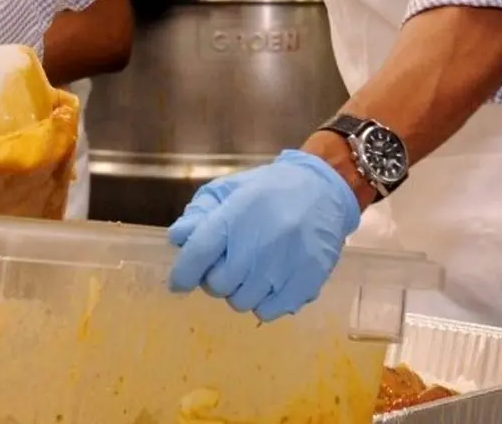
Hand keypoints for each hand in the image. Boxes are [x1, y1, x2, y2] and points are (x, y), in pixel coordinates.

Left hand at [167, 150, 360, 321]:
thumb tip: (178, 238)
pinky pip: (268, 312)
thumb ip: (200, 214)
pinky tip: (269, 283)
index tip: (178, 283)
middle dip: (215, 279)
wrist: (324, 190)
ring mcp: (284, 266)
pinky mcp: (306, 283)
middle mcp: (258, 244)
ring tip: (251, 271)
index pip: (198, 254)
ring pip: (241, 302)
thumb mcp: (229, 190)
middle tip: (227, 265)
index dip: (182, 274)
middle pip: (218, 285)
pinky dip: (263, 302)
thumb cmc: (269, 189)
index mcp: (236, 216)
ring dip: (239, 291)